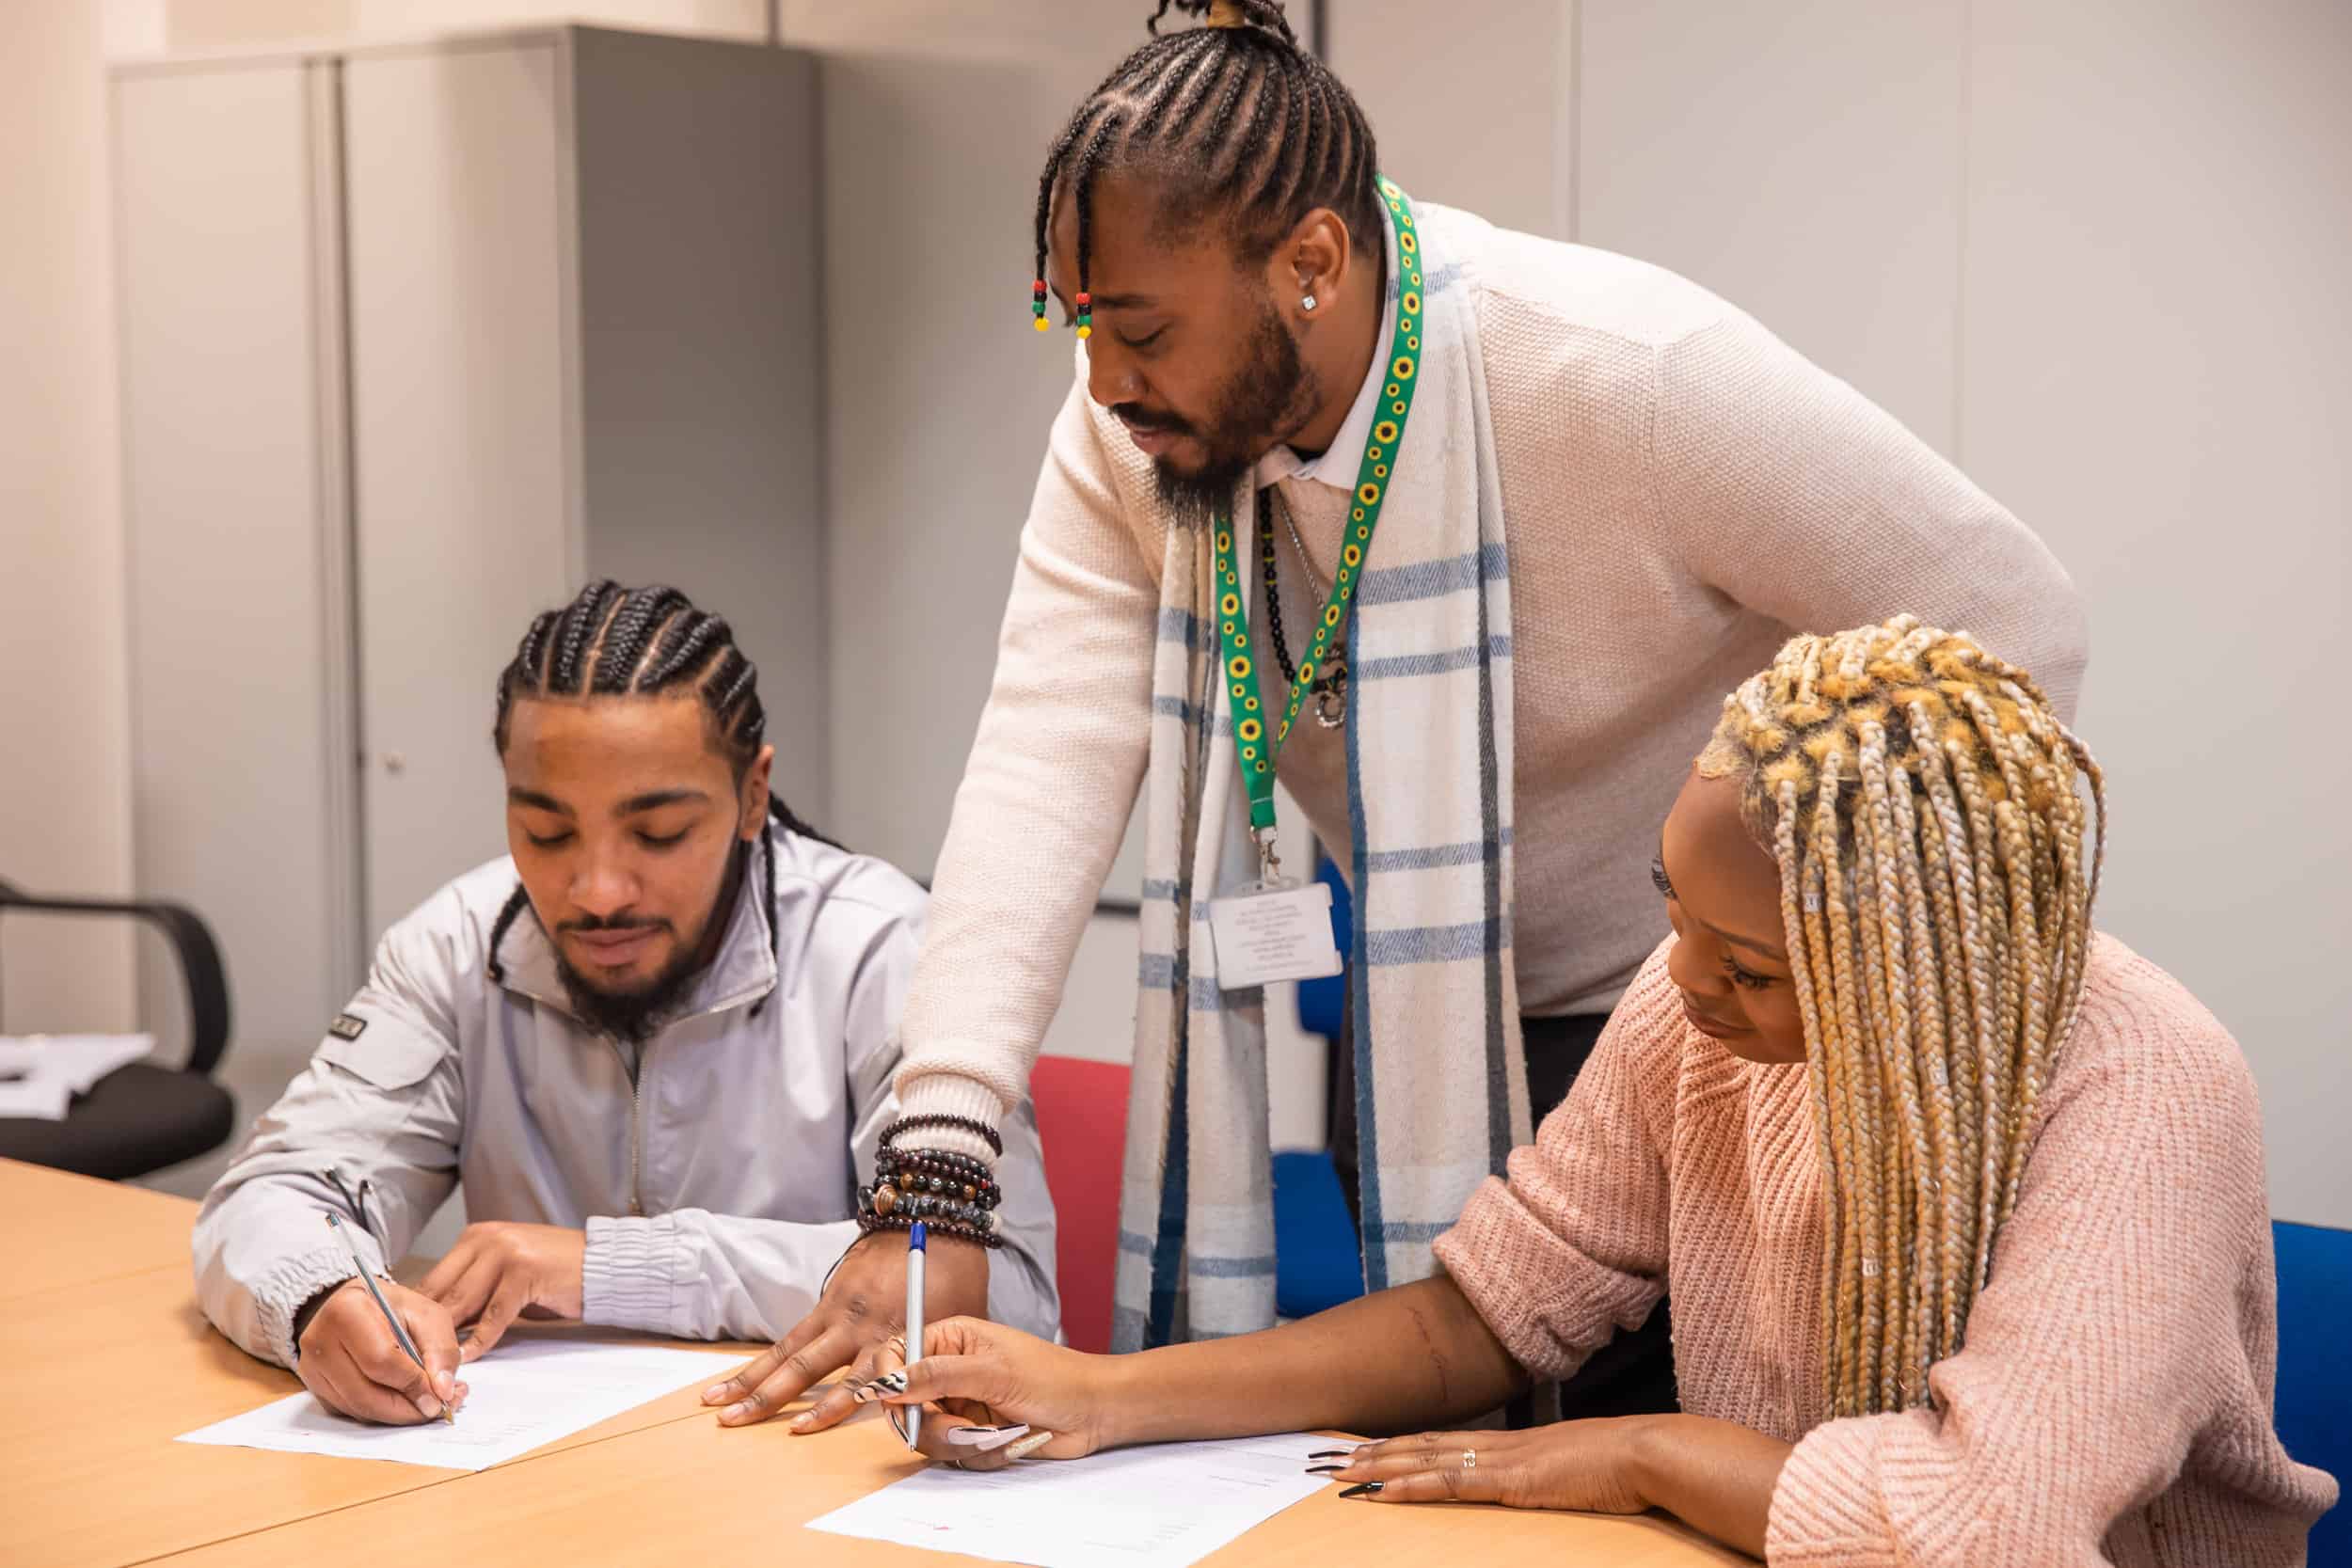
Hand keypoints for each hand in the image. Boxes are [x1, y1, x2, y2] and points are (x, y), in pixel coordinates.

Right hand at [295, 1276, 467, 1423]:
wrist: (360, 1307)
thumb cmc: (394, 1309)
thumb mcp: (427, 1315)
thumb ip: (441, 1349)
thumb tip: (443, 1391)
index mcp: (346, 1311)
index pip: (380, 1360)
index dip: (413, 1383)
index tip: (441, 1396)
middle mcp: (319, 1341)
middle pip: (365, 1394)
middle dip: (406, 1409)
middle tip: (437, 1409)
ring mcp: (310, 1368)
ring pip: (358, 1409)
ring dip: (396, 1415)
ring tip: (425, 1403)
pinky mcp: (314, 1388)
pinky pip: (350, 1412)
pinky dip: (380, 1414)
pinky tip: (402, 1401)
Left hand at [418, 1221, 585, 1359]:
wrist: (603, 1264)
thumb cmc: (554, 1273)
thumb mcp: (505, 1274)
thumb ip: (474, 1291)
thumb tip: (437, 1323)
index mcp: (477, 1236)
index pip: (435, 1278)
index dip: (419, 1312)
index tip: (408, 1339)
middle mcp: (487, 1239)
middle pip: (444, 1291)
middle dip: (429, 1328)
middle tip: (418, 1358)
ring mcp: (506, 1253)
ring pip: (464, 1303)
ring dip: (450, 1337)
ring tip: (439, 1362)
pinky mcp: (524, 1272)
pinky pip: (493, 1315)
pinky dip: (480, 1339)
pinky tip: (470, 1355)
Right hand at [701, 1229, 987, 1428]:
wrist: (934, 1215)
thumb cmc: (955, 1274)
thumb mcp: (962, 1321)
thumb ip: (942, 1361)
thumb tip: (938, 1403)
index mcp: (894, 1332)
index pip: (859, 1379)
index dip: (829, 1408)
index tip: (798, 1431)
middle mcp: (858, 1323)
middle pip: (806, 1367)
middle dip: (767, 1397)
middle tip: (732, 1422)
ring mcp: (839, 1309)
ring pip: (788, 1350)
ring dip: (750, 1377)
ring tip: (715, 1401)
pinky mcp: (830, 1298)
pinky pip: (794, 1335)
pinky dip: (766, 1358)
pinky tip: (741, 1378)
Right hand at [863, 1315, 1115, 1468]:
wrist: (1094, 1412)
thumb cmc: (1054, 1378)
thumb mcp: (994, 1373)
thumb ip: (938, 1376)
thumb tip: (889, 1382)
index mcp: (950, 1339)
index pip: (897, 1354)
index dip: (889, 1380)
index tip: (895, 1402)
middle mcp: (949, 1371)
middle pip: (905, 1404)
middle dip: (931, 1424)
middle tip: (962, 1428)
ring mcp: (960, 1405)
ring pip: (927, 1435)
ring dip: (961, 1442)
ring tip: (996, 1433)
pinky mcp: (973, 1434)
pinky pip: (954, 1454)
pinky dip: (981, 1453)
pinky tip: (1010, 1440)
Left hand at [1318, 1419, 1651, 1511]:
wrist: (1652, 1453)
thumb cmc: (1628, 1467)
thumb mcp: (1581, 1470)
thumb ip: (1555, 1475)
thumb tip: (1545, 1482)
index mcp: (1517, 1443)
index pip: (1446, 1440)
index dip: (1406, 1444)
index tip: (1372, 1447)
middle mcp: (1502, 1444)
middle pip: (1425, 1445)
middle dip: (1378, 1452)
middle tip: (1335, 1457)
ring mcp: (1505, 1459)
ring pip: (1427, 1459)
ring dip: (1382, 1466)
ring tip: (1344, 1472)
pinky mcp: (1512, 1480)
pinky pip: (1451, 1483)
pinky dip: (1413, 1486)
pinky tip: (1385, 1491)